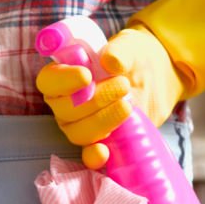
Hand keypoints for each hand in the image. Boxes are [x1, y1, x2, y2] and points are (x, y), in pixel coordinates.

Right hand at [36, 26, 187, 169]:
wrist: (156, 77)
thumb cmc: (132, 59)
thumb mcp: (128, 47)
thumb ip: (119, 52)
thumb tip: (111, 62)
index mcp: (63, 76)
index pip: (49, 81)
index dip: (63, 80)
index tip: (85, 75)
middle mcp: (65, 104)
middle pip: (65, 110)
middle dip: (94, 99)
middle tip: (122, 84)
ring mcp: (80, 125)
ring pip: (79, 132)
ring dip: (103, 120)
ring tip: (127, 104)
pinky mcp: (99, 141)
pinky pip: (89, 155)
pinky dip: (94, 156)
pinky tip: (104, 151)